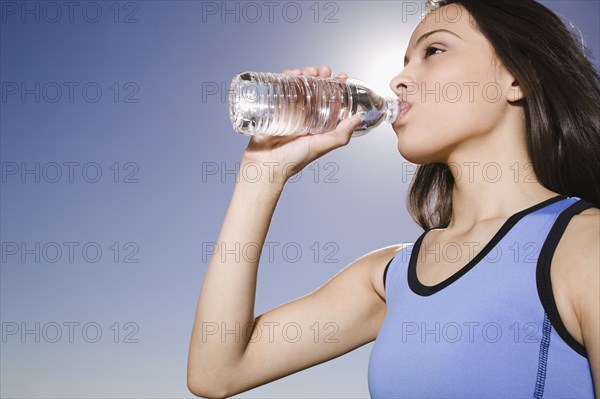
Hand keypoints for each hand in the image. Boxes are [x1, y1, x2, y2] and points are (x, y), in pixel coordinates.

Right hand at [241, 65, 362, 184]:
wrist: (265, 165)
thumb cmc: (293, 160)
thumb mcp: (320, 146)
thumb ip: (340, 136)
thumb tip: (358, 118)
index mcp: (319, 123)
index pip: (332, 99)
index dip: (337, 86)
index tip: (341, 77)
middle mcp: (305, 115)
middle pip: (315, 88)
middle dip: (320, 75)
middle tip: (322, 72)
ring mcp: (289, 110)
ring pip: (299, 85)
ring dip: (304, 73)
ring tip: (305, 72)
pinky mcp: (274, 108)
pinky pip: (280, 88)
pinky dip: (285, 77)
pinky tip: (289, 73)